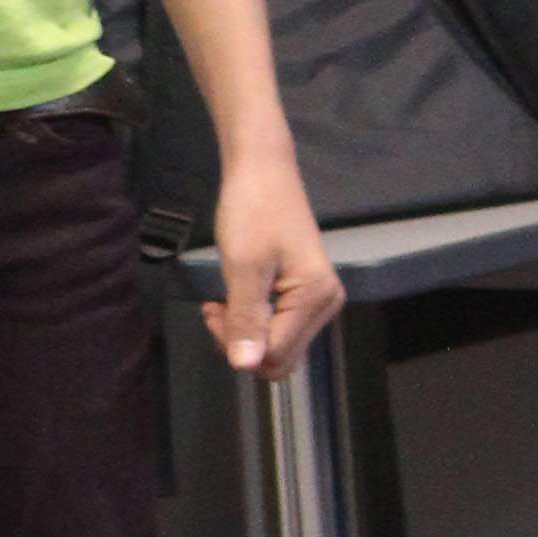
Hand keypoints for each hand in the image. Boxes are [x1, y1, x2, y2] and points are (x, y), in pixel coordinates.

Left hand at [204, 151, 341, 378]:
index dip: (237, 345)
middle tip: (215, 309)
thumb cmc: (253, 208)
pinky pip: (276, 327)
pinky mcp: (303, 293)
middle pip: (279, 357)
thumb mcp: (243, 265)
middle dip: (241, 343)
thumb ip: (245, 318)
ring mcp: (316, 300)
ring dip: (243, 332)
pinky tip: (234, 300)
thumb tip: (244, 366)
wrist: (261, 170)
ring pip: (276, 345)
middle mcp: (325, 304)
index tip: (212, 310)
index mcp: (316, 298)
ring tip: (221, 301)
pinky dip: (251, 320)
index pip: (274, 355)